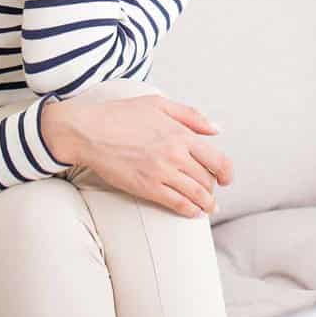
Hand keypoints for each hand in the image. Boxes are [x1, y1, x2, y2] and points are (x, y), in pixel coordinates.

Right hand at [44, 92, 232, 217]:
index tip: (226, 179)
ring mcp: (161, 173)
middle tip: (212, 193)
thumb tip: (216, 129)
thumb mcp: (159, 104)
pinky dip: (189, 210)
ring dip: (206, 204)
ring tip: (208, 208)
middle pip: (207, 179)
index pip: (217, 160)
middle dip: (213, 189)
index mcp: (181, 134)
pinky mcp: (146, 187)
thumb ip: (191, 116)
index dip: (226, 173)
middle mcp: (176, 155)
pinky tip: (192, 212)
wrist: (89, 131)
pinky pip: (176, 203)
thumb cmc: (121, 115)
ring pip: (195, 194)